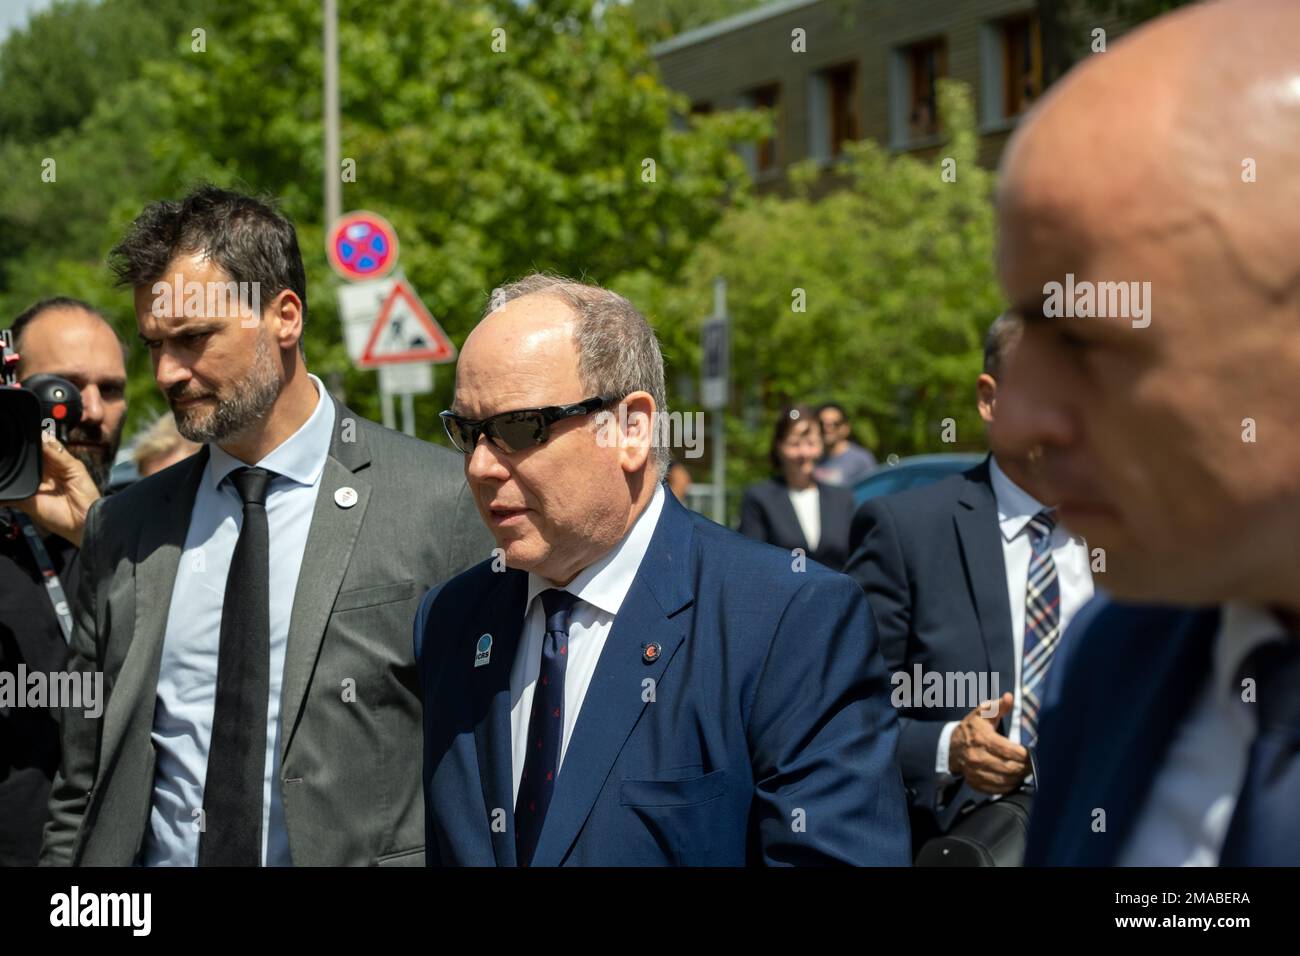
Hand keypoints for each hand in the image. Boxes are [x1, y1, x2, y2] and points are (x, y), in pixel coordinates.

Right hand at [12, 434, 100, 548]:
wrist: (84, 521)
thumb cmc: (86, 494)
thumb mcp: (75, 469)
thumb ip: (58, 454)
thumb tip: (42, 437)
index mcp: (52, 461)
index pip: (36, 446)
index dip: (28, 440)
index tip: (19, 432)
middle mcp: (39, 471)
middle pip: (21, 458)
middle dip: (14, 453)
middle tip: (7, 447)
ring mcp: (30, 485)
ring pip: (12, 474)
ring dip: (4, 469)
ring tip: (1, 462)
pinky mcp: (23, 500)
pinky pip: (7, 495)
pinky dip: (2, 493)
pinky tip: (0, 485)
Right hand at [948, 692, 1029, 793]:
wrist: (952, 746)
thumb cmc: (972, 728)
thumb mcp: (983, 713)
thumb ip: (998, 706)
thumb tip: (1009, 697)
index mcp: (982, 739)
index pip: (1008, 751)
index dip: (1024, 754)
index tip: (1032, 753)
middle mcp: (977, 757)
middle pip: (1008, 768)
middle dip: (1024, 768)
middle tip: (1033, 765)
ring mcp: (975, 772)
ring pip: (1003, 780)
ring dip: (1018, 778)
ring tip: (1025, 772)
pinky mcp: (975, 782)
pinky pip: (995, 790)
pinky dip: (1008, 787)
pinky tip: (1014, 780)